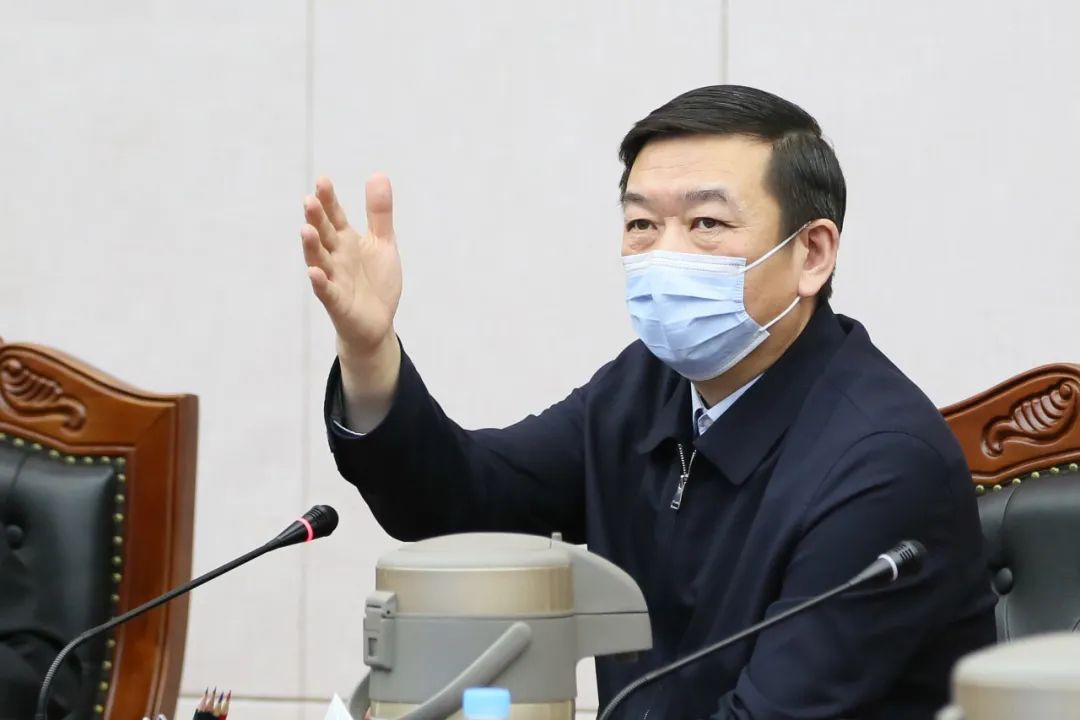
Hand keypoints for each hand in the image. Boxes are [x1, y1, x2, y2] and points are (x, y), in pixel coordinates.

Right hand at [302, 174, 401, 359]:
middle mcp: (336, 257)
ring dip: (312, 246)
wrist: (378, 323)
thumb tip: (378, 174)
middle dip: (316, 219)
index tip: (323, 181)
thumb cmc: (376, 281)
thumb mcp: (382, 243)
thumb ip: (379, 212)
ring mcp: (335, 280)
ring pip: (319, 260)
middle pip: (323, 235)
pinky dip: (320, 282)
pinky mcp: (338, 303)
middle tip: (309, 200)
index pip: (334, 216)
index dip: (328, 200)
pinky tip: (314, 271)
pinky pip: (327, 292)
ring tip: (306, 230)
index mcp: (346, 241)